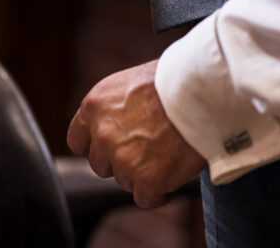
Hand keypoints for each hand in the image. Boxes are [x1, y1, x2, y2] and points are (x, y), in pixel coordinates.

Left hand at [66, 60, 206, 208]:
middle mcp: (101, 133)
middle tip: (147, 153)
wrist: (201, 93)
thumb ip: (114, 107)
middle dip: (120, 163)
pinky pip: (146, 199)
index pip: (77, 141)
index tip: (110, 150)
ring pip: (124, 181)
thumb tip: (118, 121)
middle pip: (100, 165)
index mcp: (93, 106)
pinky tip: (173, 179)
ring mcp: (122, 158)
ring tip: (167, 158)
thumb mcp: (130, 84)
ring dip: (143, 176)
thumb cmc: (174, 81)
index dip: (94, 148)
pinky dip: (160, 194)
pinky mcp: (146, 179)